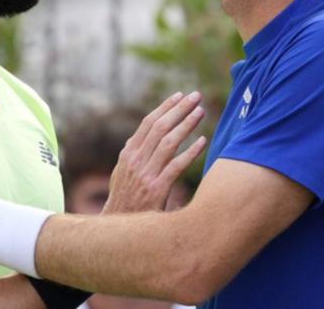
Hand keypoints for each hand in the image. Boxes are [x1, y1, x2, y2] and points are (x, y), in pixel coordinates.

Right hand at [102, 91, 206, 213]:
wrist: (120, 228)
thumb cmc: (124, 201)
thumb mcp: (121, 174)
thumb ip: (131, 155)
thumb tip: (138, 138)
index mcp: (128, 154)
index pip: (148, 123)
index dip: (165, 108)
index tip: (179, 96)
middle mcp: (136, 160)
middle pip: (160, 127)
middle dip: (179, 109)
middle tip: (196, 96)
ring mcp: (146, 174)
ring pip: (168, 142)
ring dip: (186, 125)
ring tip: (201, 112)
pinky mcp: (157, 190)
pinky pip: (176, 166)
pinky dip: (190, 152)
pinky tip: (203, 142)